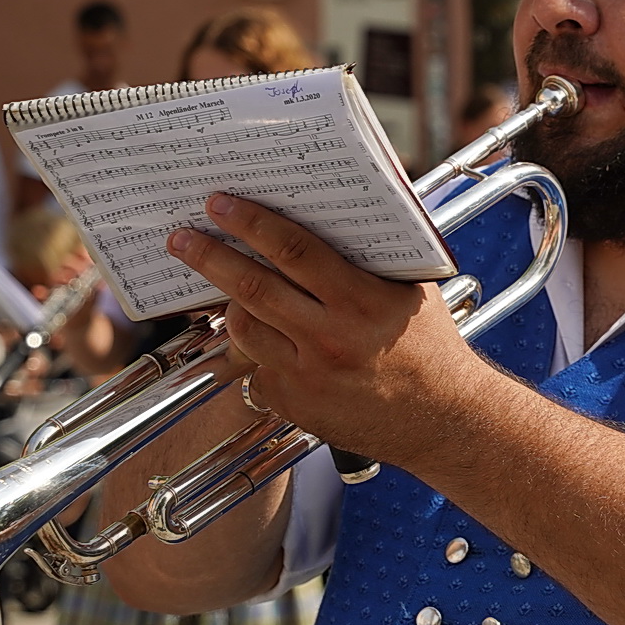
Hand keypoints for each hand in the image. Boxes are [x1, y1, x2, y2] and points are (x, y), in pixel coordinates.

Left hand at [165, 193, 484, 467]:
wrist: (443, 420)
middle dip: (210, 257)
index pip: (293, 250)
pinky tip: (270, 341)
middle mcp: (330, 338)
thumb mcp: (410, 293)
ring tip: (222, 287)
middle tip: (181, 238)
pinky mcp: (295, 405)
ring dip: (228, 304)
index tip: (220, 204)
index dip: (251, 223)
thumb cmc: (430, 349)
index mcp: (361, 301)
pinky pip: (257, 368)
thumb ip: (369, 260)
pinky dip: (258, 350)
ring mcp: (308, 376)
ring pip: (243, 330)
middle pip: (252, 288)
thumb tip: (327, 213)